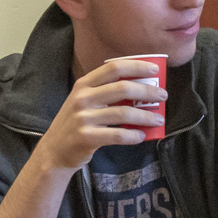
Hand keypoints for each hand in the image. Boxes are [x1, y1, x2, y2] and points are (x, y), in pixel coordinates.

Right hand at [34, 60, 165, 171]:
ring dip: (146, 116)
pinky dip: (133, 135)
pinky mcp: (86, 137)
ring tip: (159, 119)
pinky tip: (142, 136)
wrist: (54, 150)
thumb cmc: (77, 122)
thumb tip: (143, 87)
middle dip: (148, 91)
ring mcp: (83, 117)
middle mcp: (82, 98)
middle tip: (163, 96)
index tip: (155, 70)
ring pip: (123, 112)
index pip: (114, 68)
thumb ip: (106, 91)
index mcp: (84, 84)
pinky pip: (117, 135)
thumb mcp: (85, 101)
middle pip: (123, 88)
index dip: (137, 66)